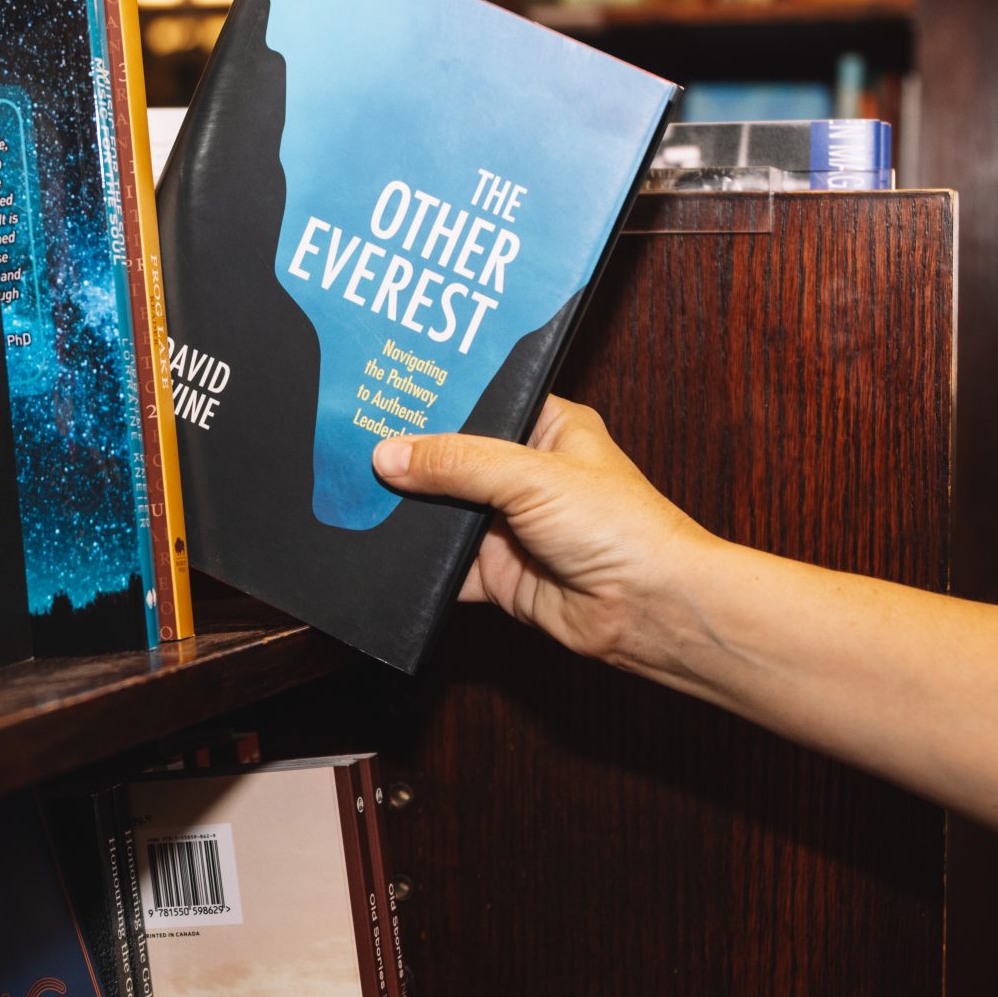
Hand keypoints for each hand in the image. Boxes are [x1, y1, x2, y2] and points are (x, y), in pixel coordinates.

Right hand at [370, 396, 718, 673]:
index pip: (480, 401)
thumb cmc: (620, 527)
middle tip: (348, 441)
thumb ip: (458, 463)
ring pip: (441, 513)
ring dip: (407, 511)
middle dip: (408, 458)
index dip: (434, 398)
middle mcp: (526, 472)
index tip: (382, 388)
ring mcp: (509, 524)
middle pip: (451, 458)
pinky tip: (378, 551)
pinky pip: (443, 568)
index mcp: (547, 427)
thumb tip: (390, 454)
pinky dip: (416, 565)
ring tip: (350, 492)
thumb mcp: (532, 475)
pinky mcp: (498, 573)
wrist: (649, 608)